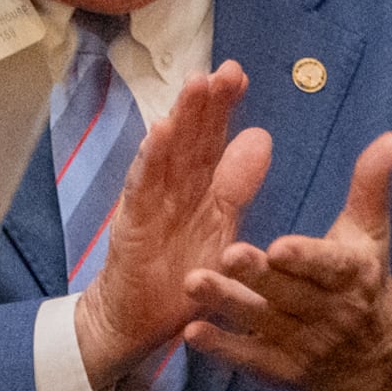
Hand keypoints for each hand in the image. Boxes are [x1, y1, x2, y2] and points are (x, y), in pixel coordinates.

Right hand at [72, 60, 266, 390]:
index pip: (213, 139)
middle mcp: (175, 189)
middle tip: (225, 68)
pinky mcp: (131, 226)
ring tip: (194, 85)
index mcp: (200, 189)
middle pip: (191, 138)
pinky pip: (141, 188)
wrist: (136, 322)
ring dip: (180, 119)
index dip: (224, 108)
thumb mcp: (220, 231)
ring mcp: (151, 204)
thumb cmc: (182, 276)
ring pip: (167, 154)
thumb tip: (260, 138)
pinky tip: (157, 134)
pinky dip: (149, 161)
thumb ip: (237, 188)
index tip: (239, 75)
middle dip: (206, 102)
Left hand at [186, 131, 391, 390]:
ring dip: (229, 304)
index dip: (307, 258)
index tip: (280, 246)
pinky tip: (192, 331)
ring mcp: (305, 344)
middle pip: (290, 293)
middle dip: (258, 276)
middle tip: (226, 254)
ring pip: (263, 321)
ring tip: (192, 282)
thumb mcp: (371, 236)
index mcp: (354, 276)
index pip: (331, 267)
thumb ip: (370, 186)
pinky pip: (249, 358)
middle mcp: (332, 313)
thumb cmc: (364, 283)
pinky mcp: (280, 369)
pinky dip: (222, 347)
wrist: (373, 362)